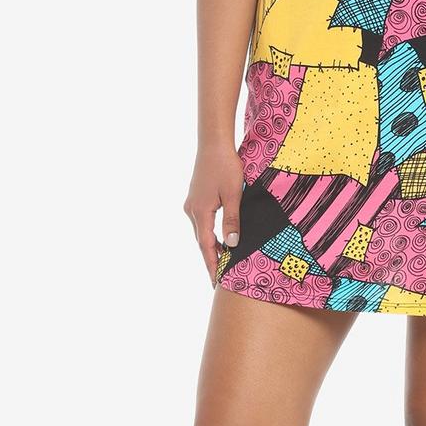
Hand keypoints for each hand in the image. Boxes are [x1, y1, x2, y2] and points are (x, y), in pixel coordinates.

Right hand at [184, 143, 244, 286]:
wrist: (213, 144)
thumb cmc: (226, 167)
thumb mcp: (234, 194)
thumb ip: (232, 220)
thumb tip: (232, 244)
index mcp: (201, 212)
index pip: (207, 246)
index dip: (213, 264)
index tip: (217, 281)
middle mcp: (192, 211)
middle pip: (201, 242)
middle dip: (210, 260)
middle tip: (218, 279)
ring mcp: (191, 204)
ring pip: (201, 232)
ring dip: (210, 247)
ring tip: (221, 263)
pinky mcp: (195, 198)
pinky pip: (202, 223)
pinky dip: (209, 235)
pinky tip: (218, 239)